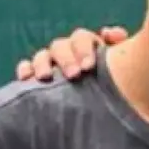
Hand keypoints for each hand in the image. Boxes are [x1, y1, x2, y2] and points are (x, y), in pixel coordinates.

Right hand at [15, 26, 129, 81]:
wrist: (97, 116)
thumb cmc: (115, 90)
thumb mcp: (123, 73)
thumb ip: (121, 51)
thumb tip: (107, 32)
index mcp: (88, 48)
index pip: (82, 38)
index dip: (84, 48)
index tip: (89, 66)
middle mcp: (68, 53)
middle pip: (61, 46)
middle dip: (66, 58)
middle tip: (75, 75)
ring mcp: (51, 64)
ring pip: (42, 55)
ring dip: (43, 63)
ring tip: (45, 78)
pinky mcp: (36, 78)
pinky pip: (26, 68)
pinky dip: (25, 70)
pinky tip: (27, 78)